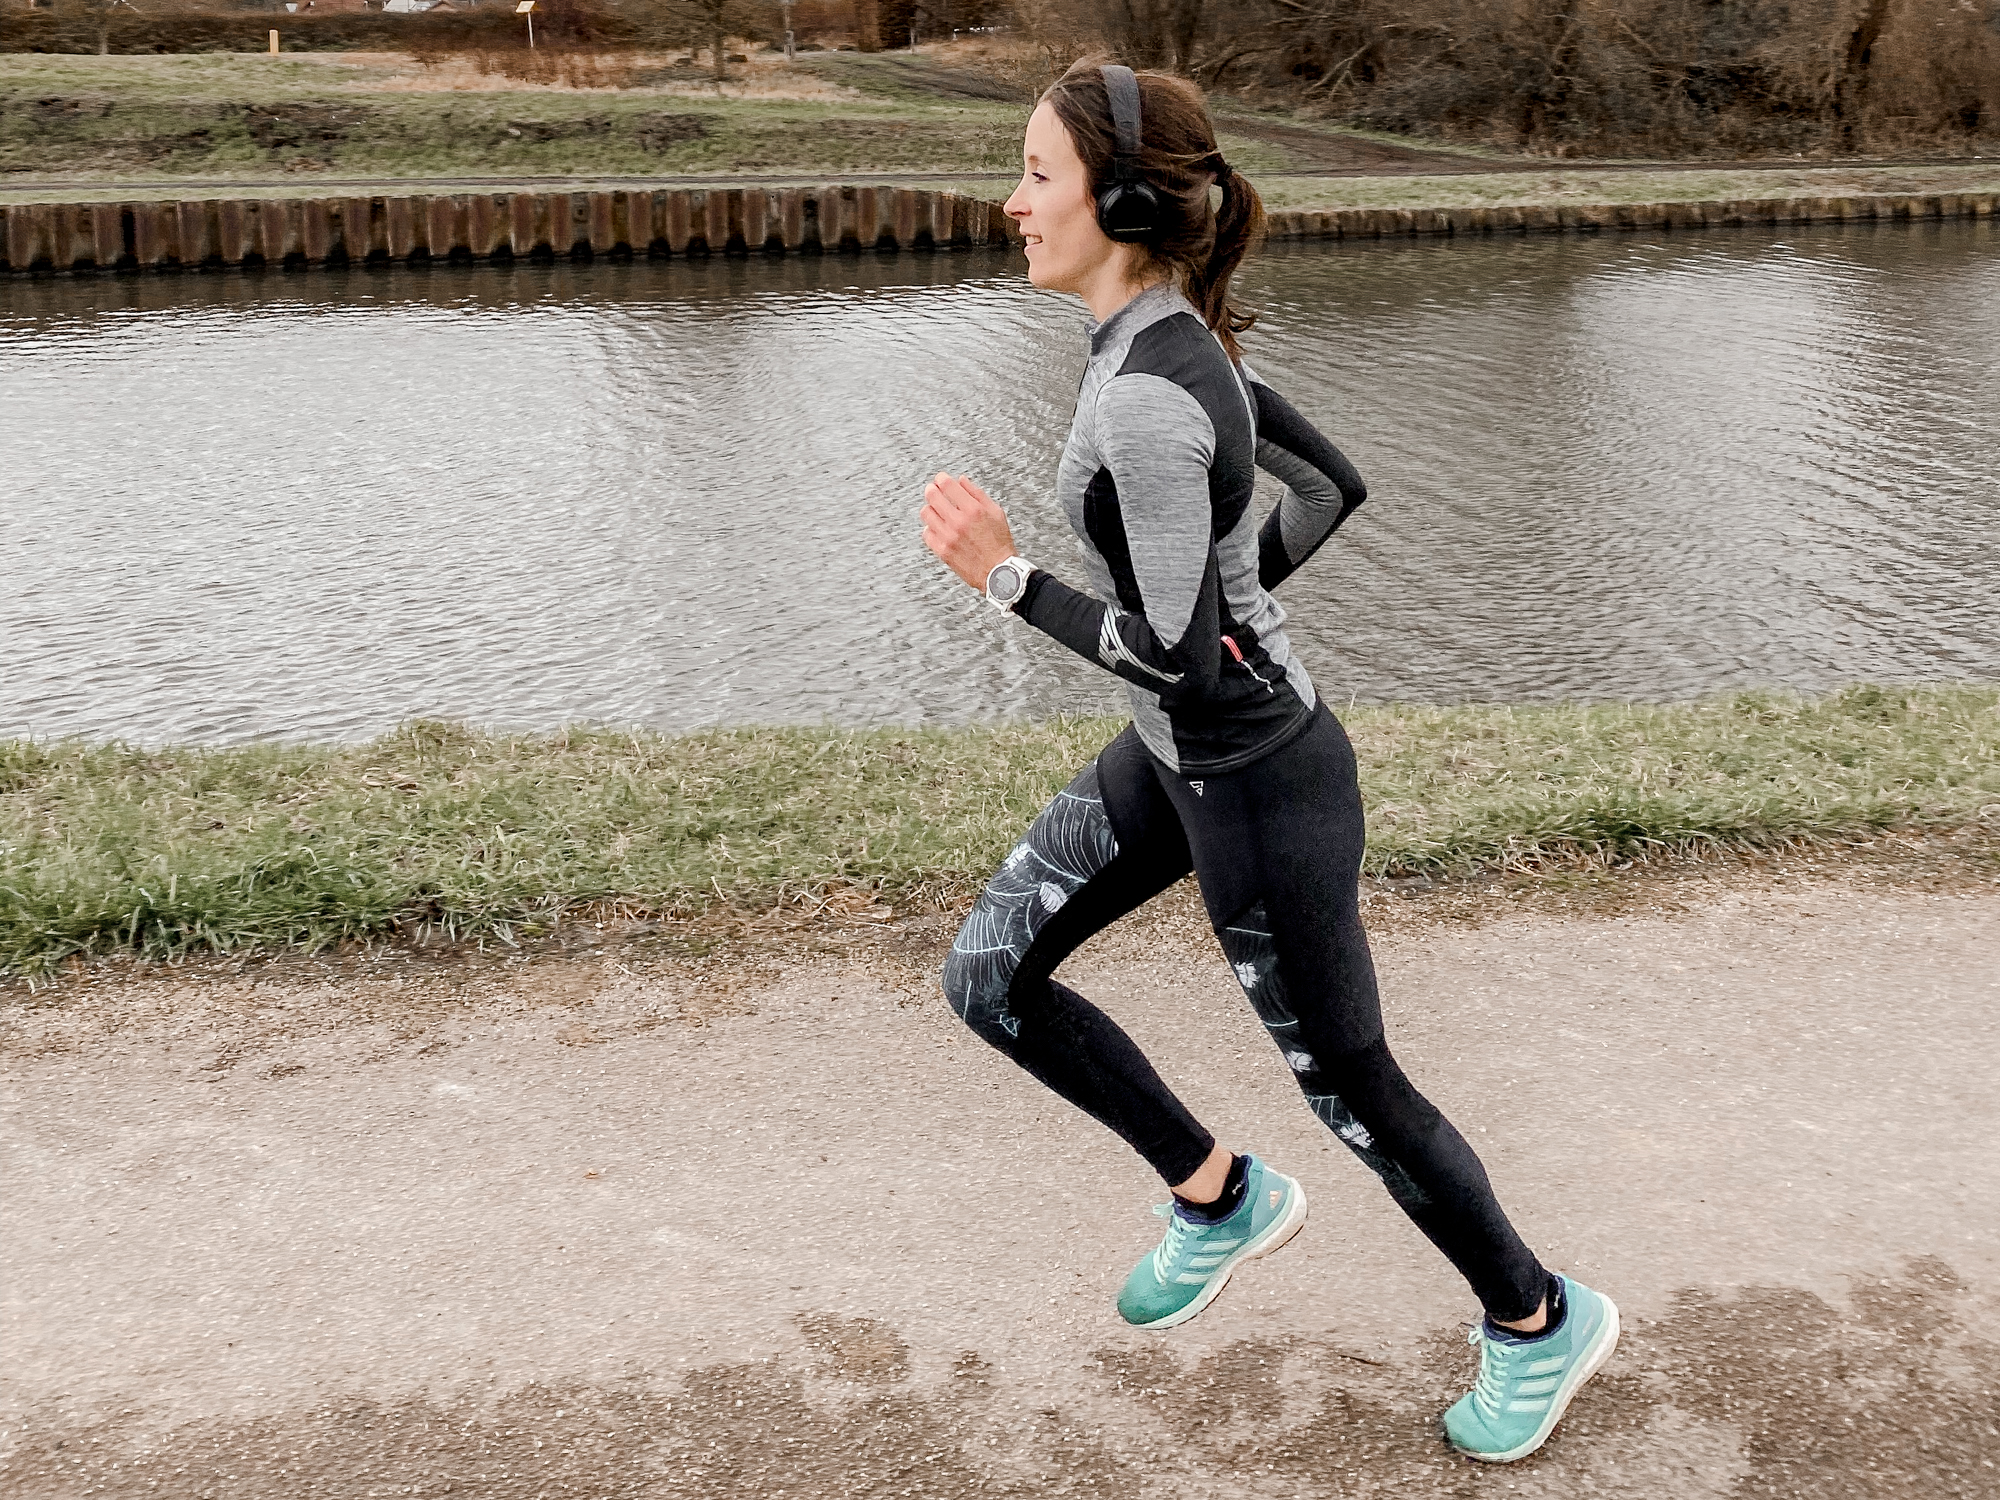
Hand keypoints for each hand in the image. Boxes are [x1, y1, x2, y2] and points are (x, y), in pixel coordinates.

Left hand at [920, 472, 1019, 592]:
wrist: (998, 572)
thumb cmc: (999, 543)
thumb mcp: (996, 512)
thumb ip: (977, 493)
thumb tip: (961, 480)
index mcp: (973, 509)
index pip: (947, 485)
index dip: (941, 478)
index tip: (940, 479)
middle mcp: (958, 521)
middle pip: (932, 496)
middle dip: (932, 490)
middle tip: (934, 491)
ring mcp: (948, 537)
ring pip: (926, 513)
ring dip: (930, 509)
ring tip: (937, 511)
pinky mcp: (942, 550)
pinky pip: (926, 533)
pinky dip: (930, 528)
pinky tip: (939, 528)